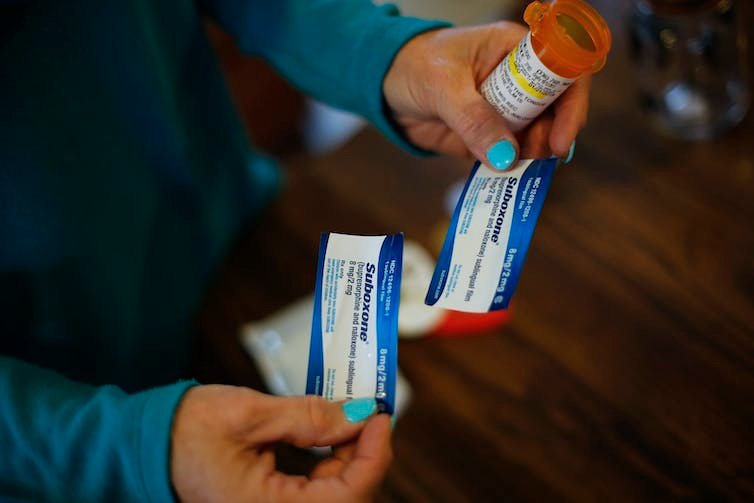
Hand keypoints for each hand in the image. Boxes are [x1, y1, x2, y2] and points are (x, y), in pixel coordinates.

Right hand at [171, 385, 391, 501]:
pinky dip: (328, 462)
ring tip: (347, 416)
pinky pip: (314, 491)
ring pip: (333, 494)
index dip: (373, 456)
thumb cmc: (184, 432)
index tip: (381, 417)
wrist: (147, 445)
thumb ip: (308, 417)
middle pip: (346, 497)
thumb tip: (359, 414)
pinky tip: (329, 433)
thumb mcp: (249, 414)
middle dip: (363, 453)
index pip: (347, 497)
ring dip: (348, 456)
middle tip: (366, 411)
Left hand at [384, 23, 590, 166]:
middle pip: (554, 112)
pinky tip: (503, 180)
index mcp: (514, 51)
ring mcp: (504, 111)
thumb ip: (473, 119)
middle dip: (548, 137)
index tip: (560, 138)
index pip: (562, 72)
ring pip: (533, 138)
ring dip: (529, 157)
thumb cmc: (414, 65)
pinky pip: (507, 156)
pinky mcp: (488, 137)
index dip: (571, 104)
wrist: (384, 86)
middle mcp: (517, 82)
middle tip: (533, 157)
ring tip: (514, 169)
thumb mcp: (443, 87)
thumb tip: (505, 156)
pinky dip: (509, 170)